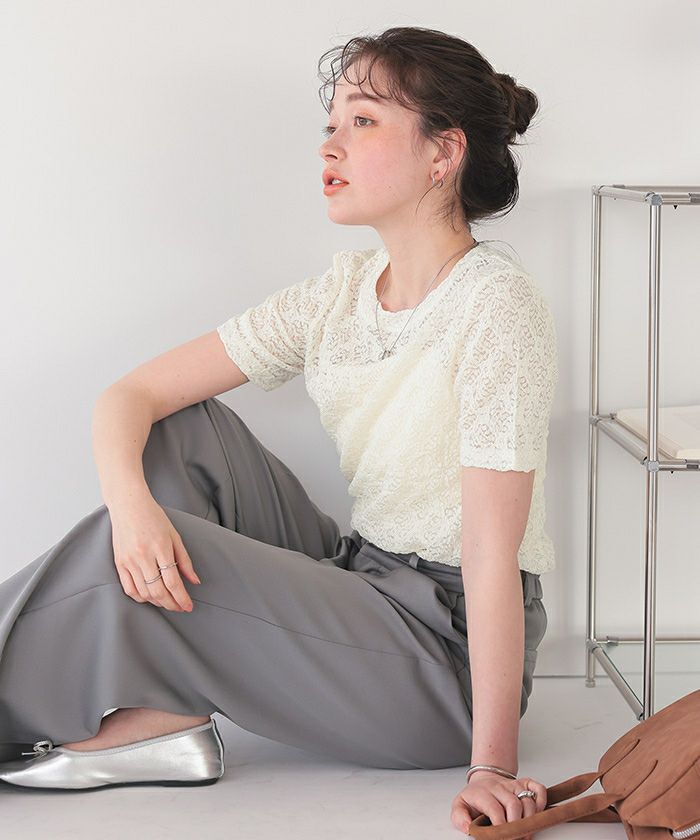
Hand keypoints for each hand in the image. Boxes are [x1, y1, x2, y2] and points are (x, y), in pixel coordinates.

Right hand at [108, 493, 201, 611]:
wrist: (128, 505)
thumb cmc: (154, 518)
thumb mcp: (175, 535)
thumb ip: (184, 560)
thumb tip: (194, 581)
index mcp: (161, 547)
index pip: (172, 581)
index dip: (181, 598)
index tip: (188, 606)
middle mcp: (143, 556)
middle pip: (158, 591)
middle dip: (171, 604)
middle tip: (180, 608)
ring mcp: (129, 560)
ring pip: (143, 593)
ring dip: (157, 602)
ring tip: (167, 602)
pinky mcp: (118, 563)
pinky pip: (129, 588)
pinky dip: (140, 597)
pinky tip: (150, 597)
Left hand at [450, 770, 547, 837]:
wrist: (483, 781)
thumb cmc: (474, 798)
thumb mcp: (460, 806)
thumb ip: (459, 817)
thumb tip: (468, 828)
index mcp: (482, 792)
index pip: (494, 808)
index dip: (500, 826)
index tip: (502, 839)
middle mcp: (499, 786)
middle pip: (513, 804)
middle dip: (516, 825)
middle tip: (516, 839)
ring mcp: (513, 784)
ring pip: (528, 799)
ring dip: (529, 819)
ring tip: (525, 834)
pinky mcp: (524, 783)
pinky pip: (538, 788)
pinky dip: (541, 801)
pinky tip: (536, 814)